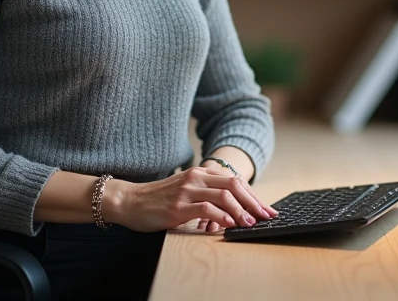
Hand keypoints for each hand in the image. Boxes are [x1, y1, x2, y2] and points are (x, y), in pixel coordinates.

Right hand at [103, 166, 278, 233]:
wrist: (129, 200)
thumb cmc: (158, 199)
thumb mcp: (185, 191)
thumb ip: (206, 195)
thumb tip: (232, 211)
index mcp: (200, 173)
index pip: (234, 180)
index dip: (253, 195)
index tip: (266, 209)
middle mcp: (196, 178)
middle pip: (234, 184)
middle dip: (254, 201)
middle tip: (267, 216)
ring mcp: (187, 191)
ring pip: (224, 195)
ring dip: (241, 210)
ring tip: (251, 222)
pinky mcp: (178, 206)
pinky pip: (206, 208)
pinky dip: (221, 215)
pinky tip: (230, 224)